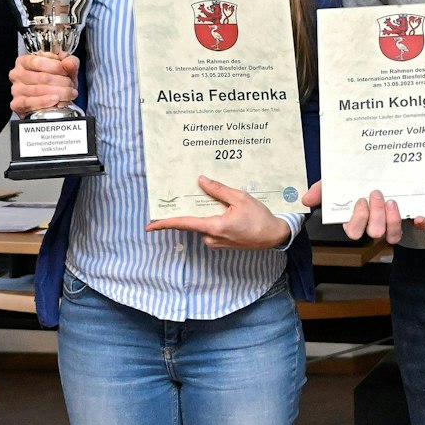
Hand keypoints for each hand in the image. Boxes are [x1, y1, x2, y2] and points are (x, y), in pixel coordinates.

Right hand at [10, 53, 77, 115]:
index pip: (38, 61)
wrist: (53, 100)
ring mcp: (16, 90)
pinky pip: (30, 103)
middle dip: (61, 82)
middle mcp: (17, 74)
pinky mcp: (17, 104)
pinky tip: (55, 100)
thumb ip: (70, 62)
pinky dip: (44, 102)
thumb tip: (69, 63)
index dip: (55, 66)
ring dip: (58, 92)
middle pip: (42, 77)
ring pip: (39, 90)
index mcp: (24, 61)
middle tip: (71, 85)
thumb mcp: (65, 68)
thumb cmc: (56, 80)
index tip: (67, 71)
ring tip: (69, 93)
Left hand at [145, 177, 291, 249]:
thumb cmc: (259, 218)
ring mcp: (216, 242)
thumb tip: (200, 180)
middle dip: (187, 210)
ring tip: (211, 199)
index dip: (165, 223)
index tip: (150, 225)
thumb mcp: (240, 198)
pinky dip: (209, 218)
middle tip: (183, 195)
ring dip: (202, 213)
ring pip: (201, 224)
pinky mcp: (221, 243)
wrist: (274, 236)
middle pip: (192, 222)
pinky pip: (209, 228)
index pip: (184, 224)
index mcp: (214, 227)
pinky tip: (220, 209)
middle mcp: (212, 238)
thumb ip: (218, 190)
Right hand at [299, 180, 424, 243]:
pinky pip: (417, 227)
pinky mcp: (412, 219)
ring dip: (393, 220)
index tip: (360, 200)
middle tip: (376, 193)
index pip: (354, 232)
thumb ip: (322, 190)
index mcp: (356, 220)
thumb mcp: (337, 182)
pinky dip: (419, 222)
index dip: (358, 219)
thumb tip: (306, 200)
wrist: (385, 169)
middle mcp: (374, 225)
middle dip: (376, 214)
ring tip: (392, 201)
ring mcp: (393, 224)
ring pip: (393, 236)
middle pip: (375, 233)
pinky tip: (419, 215)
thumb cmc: (358, 180)